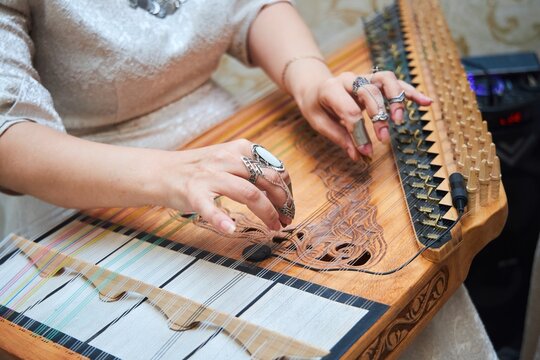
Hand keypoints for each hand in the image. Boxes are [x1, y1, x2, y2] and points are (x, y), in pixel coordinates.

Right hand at [160, 139, 293, 233]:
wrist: (161, 171)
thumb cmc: (198, 169)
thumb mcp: (227, 158)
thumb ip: (251, 167)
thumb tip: (280, 184)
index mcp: (238, 150)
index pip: (275, 168)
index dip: (287, 189)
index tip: (290, 205)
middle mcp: (227, 159)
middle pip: (267, 181)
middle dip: (283, 203)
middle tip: (287, 220)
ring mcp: (210, 176)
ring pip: (249, 193)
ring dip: (266, 213)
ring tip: (273, 227)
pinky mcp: (193, 193)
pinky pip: (209, 207)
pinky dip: (220, 219)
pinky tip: (230, 229)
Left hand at [293, 69, 431, 159]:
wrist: (314, 88)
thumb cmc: (317, 107)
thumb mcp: (319, 123)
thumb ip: (339, 138)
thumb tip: (359, 156)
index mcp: (330, 90)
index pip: (349, 111)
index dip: (359, 133)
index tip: (365, 152)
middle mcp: (349, 80)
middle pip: (369, 93)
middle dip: (378, 116)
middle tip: (383, 139)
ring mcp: (364, 78)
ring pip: (385, 80)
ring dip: (396, 98)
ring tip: (399, 119)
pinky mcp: (375, 81)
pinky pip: (396, 83)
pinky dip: (411, 92)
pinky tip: (426, 102)